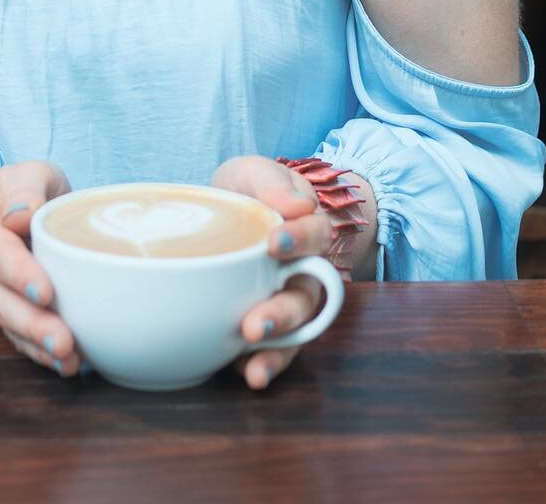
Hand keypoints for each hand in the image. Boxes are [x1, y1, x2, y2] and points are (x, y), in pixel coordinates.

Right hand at [0, 161, 80, 377]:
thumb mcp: (27, 173)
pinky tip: (64, 364)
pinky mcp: (1, 310)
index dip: (18, 273)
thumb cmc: (22, 189)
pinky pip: (15, 336)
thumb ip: (27, 188)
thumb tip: (21, 215)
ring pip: (6, 323)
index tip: (45, 292)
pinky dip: (37, 352)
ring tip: (68, 360)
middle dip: (30, 323)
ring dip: (36, 345)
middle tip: (63, 341)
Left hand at [210, 154, 333, 390]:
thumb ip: (271, 181)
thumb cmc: (249, 190)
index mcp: (306, 232)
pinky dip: (256, 365)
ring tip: (253, 370)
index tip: (274, 241)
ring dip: (275, 352)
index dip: (300, 240)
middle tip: (255, 325)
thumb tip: (295, 204)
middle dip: (283, 314)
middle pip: (305, 299)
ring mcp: (283, 302)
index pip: (315, 237)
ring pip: (292, 334)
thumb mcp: (254, 172)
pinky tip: (239, 373)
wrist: (231, 207)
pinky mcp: (261, 325)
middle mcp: (302, 274)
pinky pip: (268, 350)